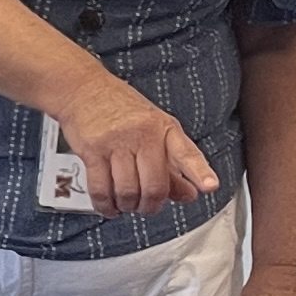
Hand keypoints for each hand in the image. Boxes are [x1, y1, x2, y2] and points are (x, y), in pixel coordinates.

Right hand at [53, 74, 220, 217]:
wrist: (85, 90)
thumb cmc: (121, 110)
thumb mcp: (155, 130)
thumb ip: (173, 166)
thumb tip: (189, 194)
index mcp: (164, 129)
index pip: (186, 153)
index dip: (199, 172)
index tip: (210, 185)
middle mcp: (143, 134)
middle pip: (154, 186)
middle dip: (150, 206)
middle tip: (146, 206)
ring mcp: (116, 142)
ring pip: (127, 191)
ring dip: (127, 206)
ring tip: (126, 203)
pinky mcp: (92, 150)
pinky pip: (100, 189)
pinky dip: (106, 205)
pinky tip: (109, 205)